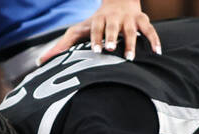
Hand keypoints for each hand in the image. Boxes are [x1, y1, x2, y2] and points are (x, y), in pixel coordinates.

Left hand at [38, 0, 160, 63]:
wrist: (119, 1)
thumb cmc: (95, 23)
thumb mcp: (78, 31)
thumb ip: (61, 46)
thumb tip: (40, 63)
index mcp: (99, 20)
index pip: (96, 28)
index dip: (96, 38)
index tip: (95, 50)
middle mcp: (115, 18)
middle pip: (114, 27)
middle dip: (113, 37)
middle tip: (111, 50)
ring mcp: (129, 19)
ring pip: (132, 30)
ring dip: (133, 42)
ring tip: (131, 58)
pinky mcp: (142, 20)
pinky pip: (150, 30)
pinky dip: (155, 40)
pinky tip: (157, 52)